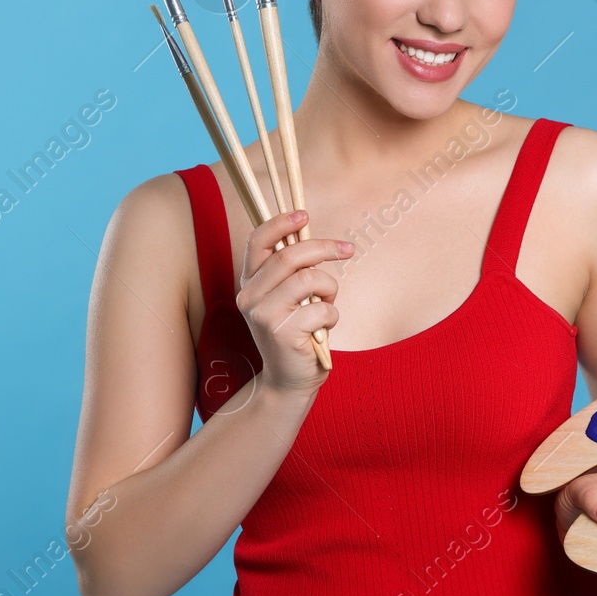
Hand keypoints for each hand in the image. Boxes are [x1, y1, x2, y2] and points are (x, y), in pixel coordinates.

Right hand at [237, 208, 351, 397]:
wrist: (288, 381)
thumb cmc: (296, 333)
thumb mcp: (288, 298)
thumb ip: (293, 271)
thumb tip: (314, 236)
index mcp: (249, 282)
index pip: (258, 240)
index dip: (281, 222)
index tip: (304, 214)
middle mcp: (249, 296)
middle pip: (290, 255)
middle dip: (324, 247)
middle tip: (347, 249)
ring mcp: (263, 315)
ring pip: (310, 279)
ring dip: (330, 289)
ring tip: (328, 305)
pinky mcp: (282, 334)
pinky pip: (321, 309)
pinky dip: (332, 316)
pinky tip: (324, 328)